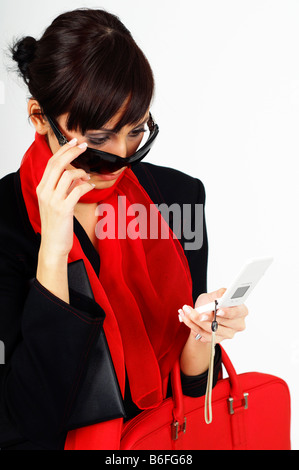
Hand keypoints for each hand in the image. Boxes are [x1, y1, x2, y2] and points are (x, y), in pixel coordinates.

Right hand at [36, 138, 94, 258]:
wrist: (53, 243)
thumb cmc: (57, 223)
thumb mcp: (57, 202)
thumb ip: (64, 187)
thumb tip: (78, 175)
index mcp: (42, 188)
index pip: (51, 163)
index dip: (63, 150)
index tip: (74, 142)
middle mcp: (45, 192)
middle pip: (57, 164)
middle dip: (71, 152)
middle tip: (83, 146)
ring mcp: (53, 200)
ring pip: (67, 175)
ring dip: (81, 172)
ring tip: (87, 176)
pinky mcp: (63, 209)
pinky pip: (77, 190)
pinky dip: (86, 186)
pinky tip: (90, 187)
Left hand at [178, 288, 247, 343]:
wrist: (205, 312)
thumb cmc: (213, 302)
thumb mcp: (215, 294)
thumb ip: (219, 294)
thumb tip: (222, 294)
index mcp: (242, 311)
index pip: (236, 312)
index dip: (227, 312)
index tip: (217, 310)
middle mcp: (238, 324)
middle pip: (222, 323)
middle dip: (206, 317)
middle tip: (193, 311)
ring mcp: (229, 334)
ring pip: (211, 330)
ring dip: (195, 321)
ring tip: (186, 311)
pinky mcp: (219, 339)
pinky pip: (204, 335)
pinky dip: (193, 326)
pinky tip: (186, 318)